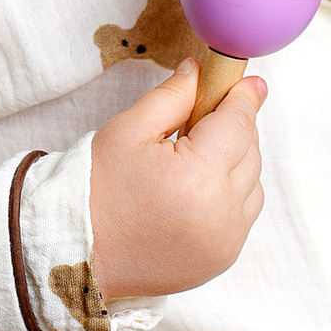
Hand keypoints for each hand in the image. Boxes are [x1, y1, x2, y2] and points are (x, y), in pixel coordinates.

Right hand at [89, 60, 266, 305]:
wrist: (78, 253)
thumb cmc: (96, 192)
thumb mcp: (127, 131)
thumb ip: (170, 97)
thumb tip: (199, 72)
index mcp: (197, 176)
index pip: (238, 124)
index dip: (243, 98)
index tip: (248, 83)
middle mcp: (219, 212)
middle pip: (249, 151)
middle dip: (233, 128)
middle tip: (203, 117)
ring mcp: (225, 240)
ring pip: (252, 183)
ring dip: (235, 162)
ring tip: (195, 158)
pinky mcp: (222, 258)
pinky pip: (243, 214)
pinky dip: (232, 195)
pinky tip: (200, 188)